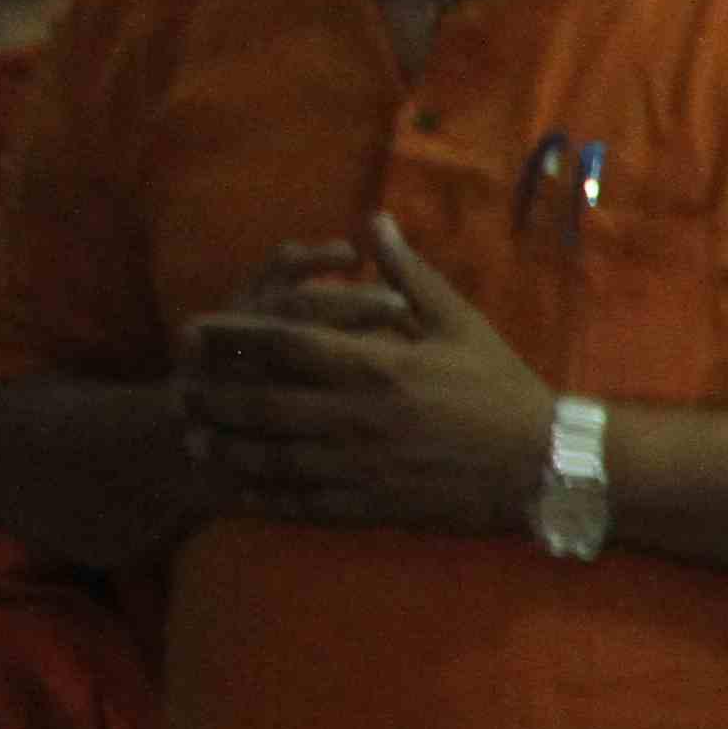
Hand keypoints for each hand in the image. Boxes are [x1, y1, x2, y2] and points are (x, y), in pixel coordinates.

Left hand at [174, 216, 555, 538]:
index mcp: (375, 366)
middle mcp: (358, 418)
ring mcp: (363, 467)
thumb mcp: (459, 321)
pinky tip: (242, 491)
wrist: (547, 464)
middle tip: (180, 389)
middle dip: (213, 397)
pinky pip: (306, 504)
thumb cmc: (502, 388)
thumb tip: (374, 222)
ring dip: (229, 449)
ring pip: (274, 459)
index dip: (229, 335)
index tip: (193, 330)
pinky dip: (267, 498)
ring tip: (198, 439)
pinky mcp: (376, 506)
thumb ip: (406, 273)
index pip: (281, 344)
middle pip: (261, 405)